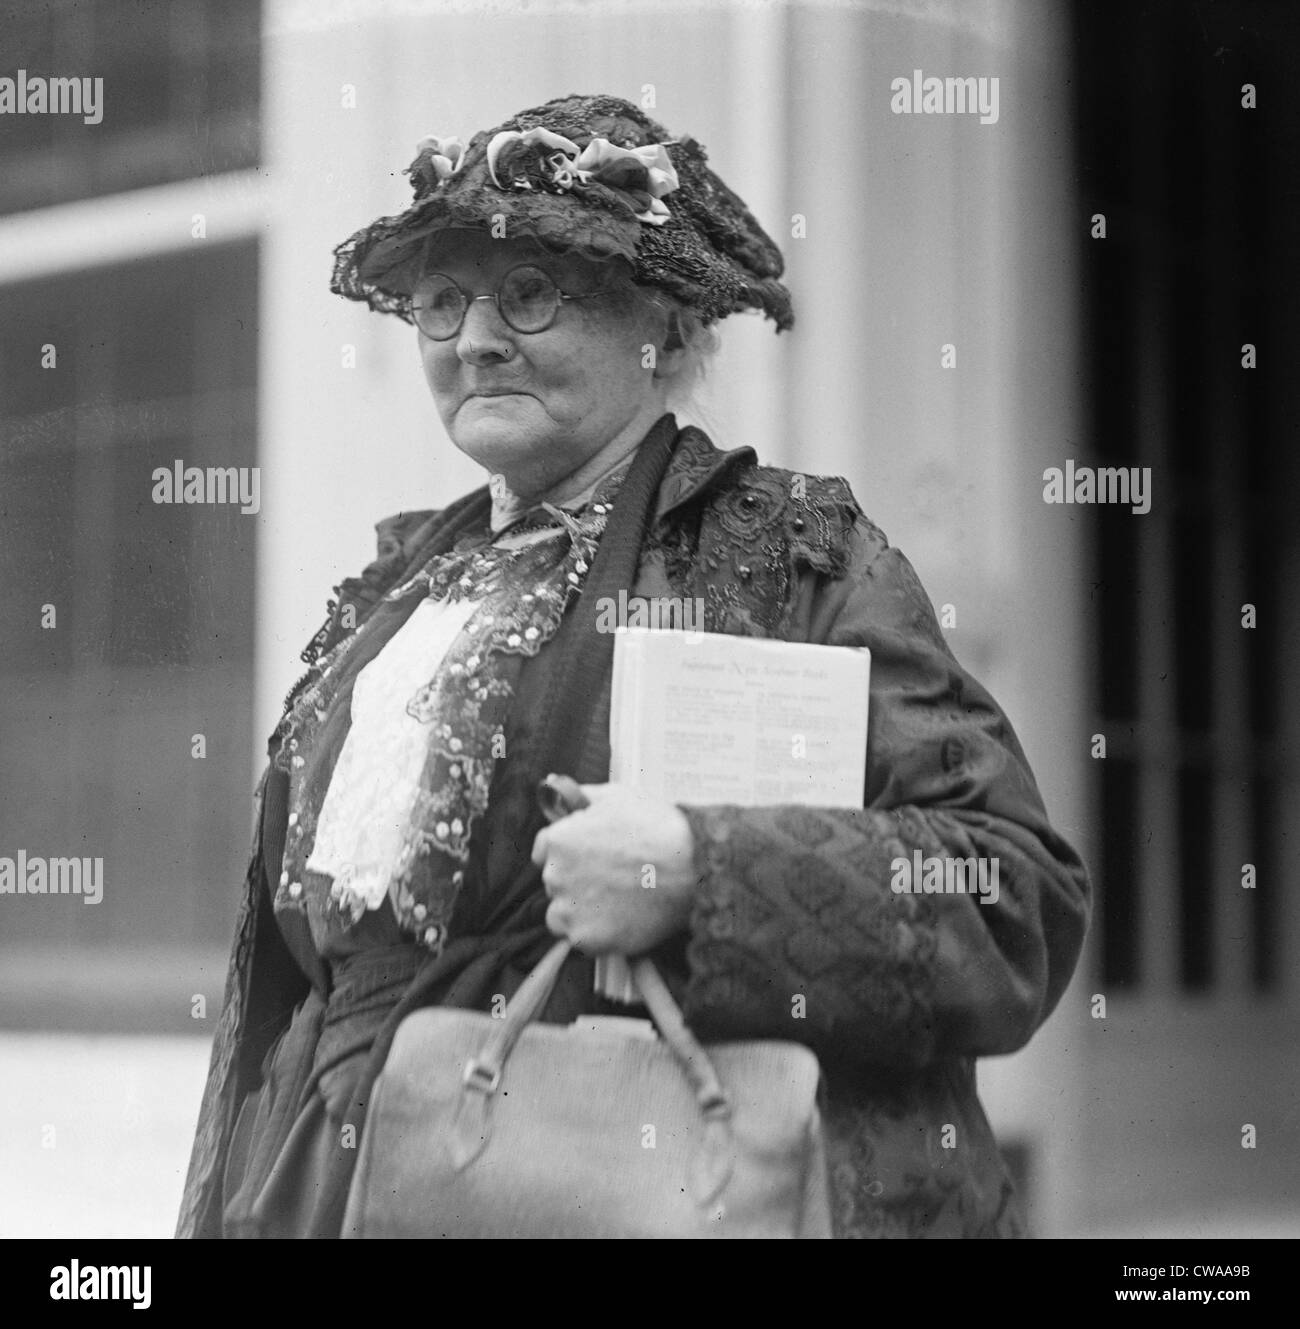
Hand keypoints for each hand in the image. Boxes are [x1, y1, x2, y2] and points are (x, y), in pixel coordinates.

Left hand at [530, 782, 698, 954]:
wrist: (693, 866)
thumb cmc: (658, 827)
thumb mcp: (618, 796)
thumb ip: (582, 796)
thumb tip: (560, 791)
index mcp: (559, 840)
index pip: (545, 852)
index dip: (570, 855)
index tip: (590, 860)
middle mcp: (556, 875)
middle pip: (555, 884)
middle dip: (577, 882)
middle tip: (613, 880)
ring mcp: (570, 910)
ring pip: (561, 915)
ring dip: (580, 912)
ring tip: (616, 904)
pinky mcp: (588, 938)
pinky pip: (581, 940)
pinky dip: (597, 934)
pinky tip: (622, 920)